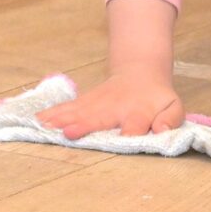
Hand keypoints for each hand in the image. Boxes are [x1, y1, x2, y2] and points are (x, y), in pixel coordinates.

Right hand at [38, 74, 183, 138]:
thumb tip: (160, 130)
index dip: (129, 132)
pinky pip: (66, 108)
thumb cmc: (157, 98)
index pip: (134, 125)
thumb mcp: (174, 107)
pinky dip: (50, 113)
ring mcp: (95, 104)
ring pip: (77, 111)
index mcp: (138, 112)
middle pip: (98, 118)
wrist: (139, 73)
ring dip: (60, 120)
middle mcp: (113, 108)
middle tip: (69, 133)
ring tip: (44, 127)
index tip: (122, 138)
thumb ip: (170, 120)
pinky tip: (36, 119)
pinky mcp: (83, 102)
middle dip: (84, 126)